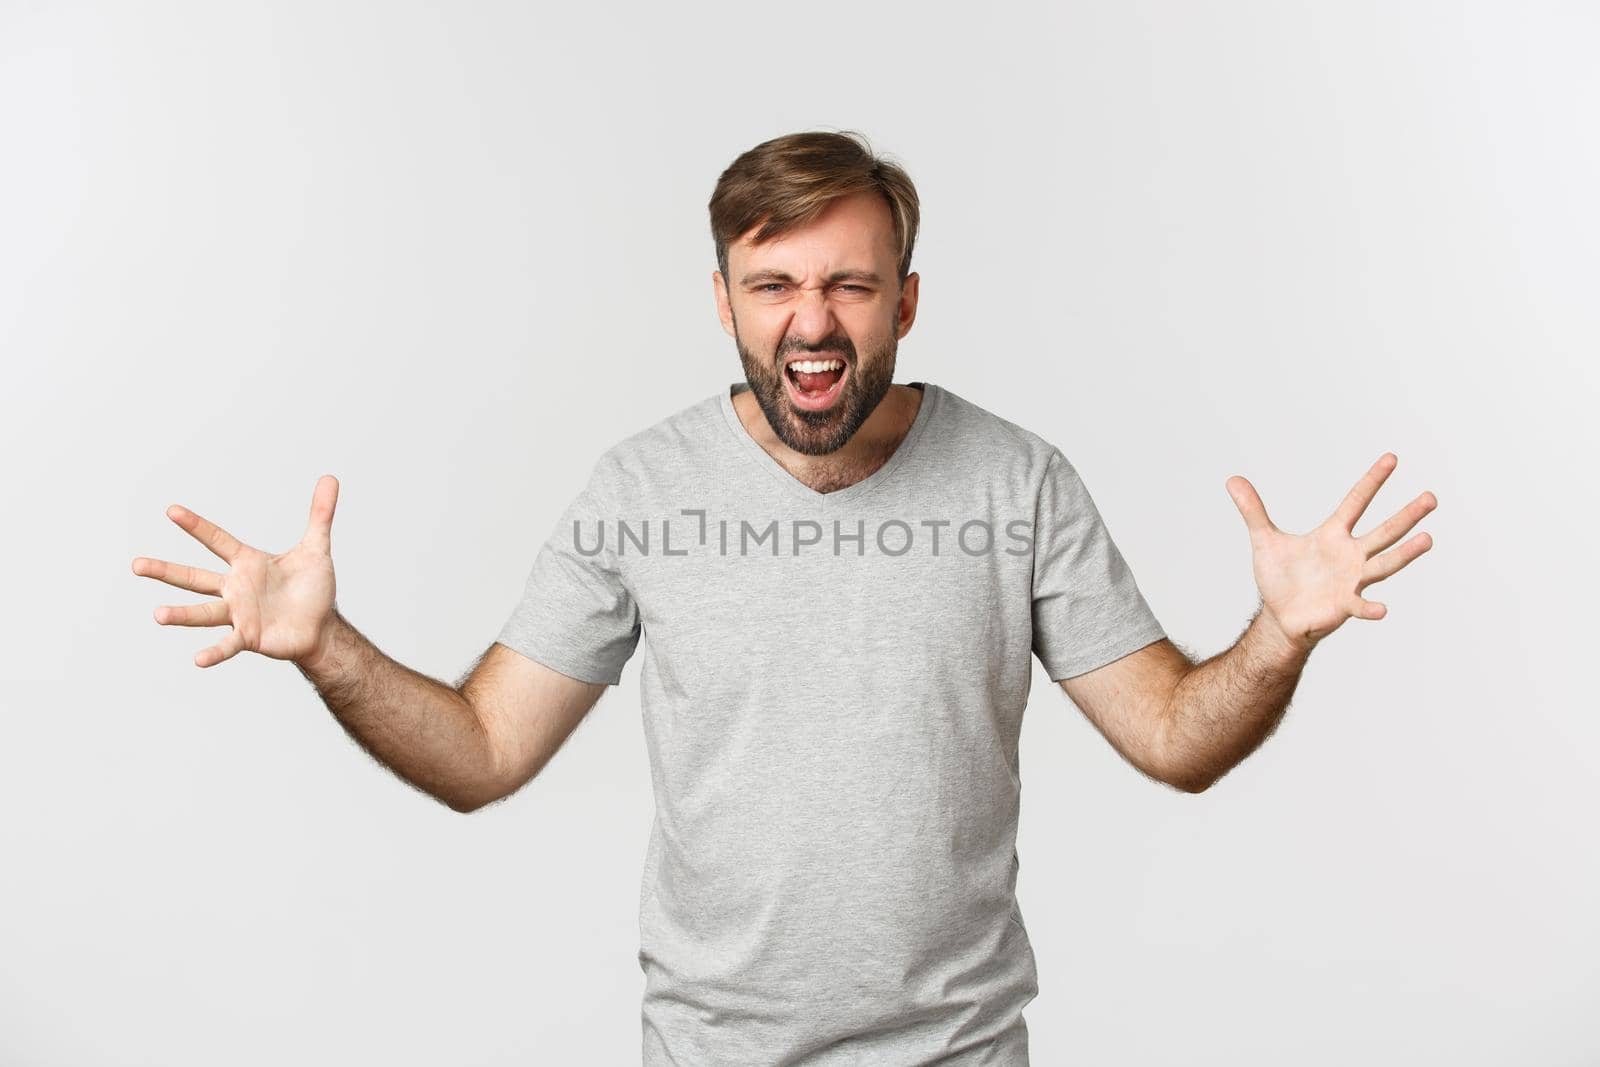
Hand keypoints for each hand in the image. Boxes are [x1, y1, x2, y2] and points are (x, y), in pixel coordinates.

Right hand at [132, 475, 340, 667]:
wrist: (322, 628)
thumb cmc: (313, 589)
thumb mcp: (316, 549)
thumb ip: (320, 515)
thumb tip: (329, 478)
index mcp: (247, 563)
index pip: (217, 540)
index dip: (196, 526)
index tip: (171, 510)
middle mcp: (236, 587)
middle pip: (195, 577)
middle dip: (166, 570)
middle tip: (136, 564)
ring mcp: (239, 613)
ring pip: (204, 612)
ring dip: (181, 615)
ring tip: (157, 615)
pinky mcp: (249, 637)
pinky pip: (228, 645)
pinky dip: (214, 652)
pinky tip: (198, 660)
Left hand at [1227, 453, 1436, 653]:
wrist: (1279, 616)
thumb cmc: (1280, 578)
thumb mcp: (1264, 540)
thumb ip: (1252, 511)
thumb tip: (1232, 479)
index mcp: (1333, 534)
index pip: (1356, 501)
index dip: (1373, 480)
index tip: (1392, 458)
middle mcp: (1350, 554)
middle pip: (1384, 531)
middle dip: (1407, 515)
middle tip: (1432, 497)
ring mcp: (1351, 580)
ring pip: (1384, 563)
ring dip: (1405, 553)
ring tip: (1428, 539)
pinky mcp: (1344, 605)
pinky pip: (1360, 605)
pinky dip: (1370, 608)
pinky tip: (1382, 610)